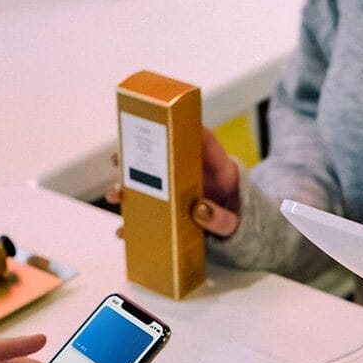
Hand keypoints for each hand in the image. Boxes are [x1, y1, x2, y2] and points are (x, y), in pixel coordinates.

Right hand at [108, 127, 240, 237]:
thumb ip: (222, 219)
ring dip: (130, 189)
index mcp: (220, 171)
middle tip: (118, 159)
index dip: (187, 126)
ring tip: (115, 195)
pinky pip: (153, 216)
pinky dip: (137, 224)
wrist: (247, 242)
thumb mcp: (238, 223)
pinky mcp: (176, 215)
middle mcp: (198, 178)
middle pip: (166, 159)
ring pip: (153, 186)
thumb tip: (198, 210)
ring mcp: (184, 196)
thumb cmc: (245, 223)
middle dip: (139, 157)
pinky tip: (123, 231)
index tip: (164, 120)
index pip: (205, 140)